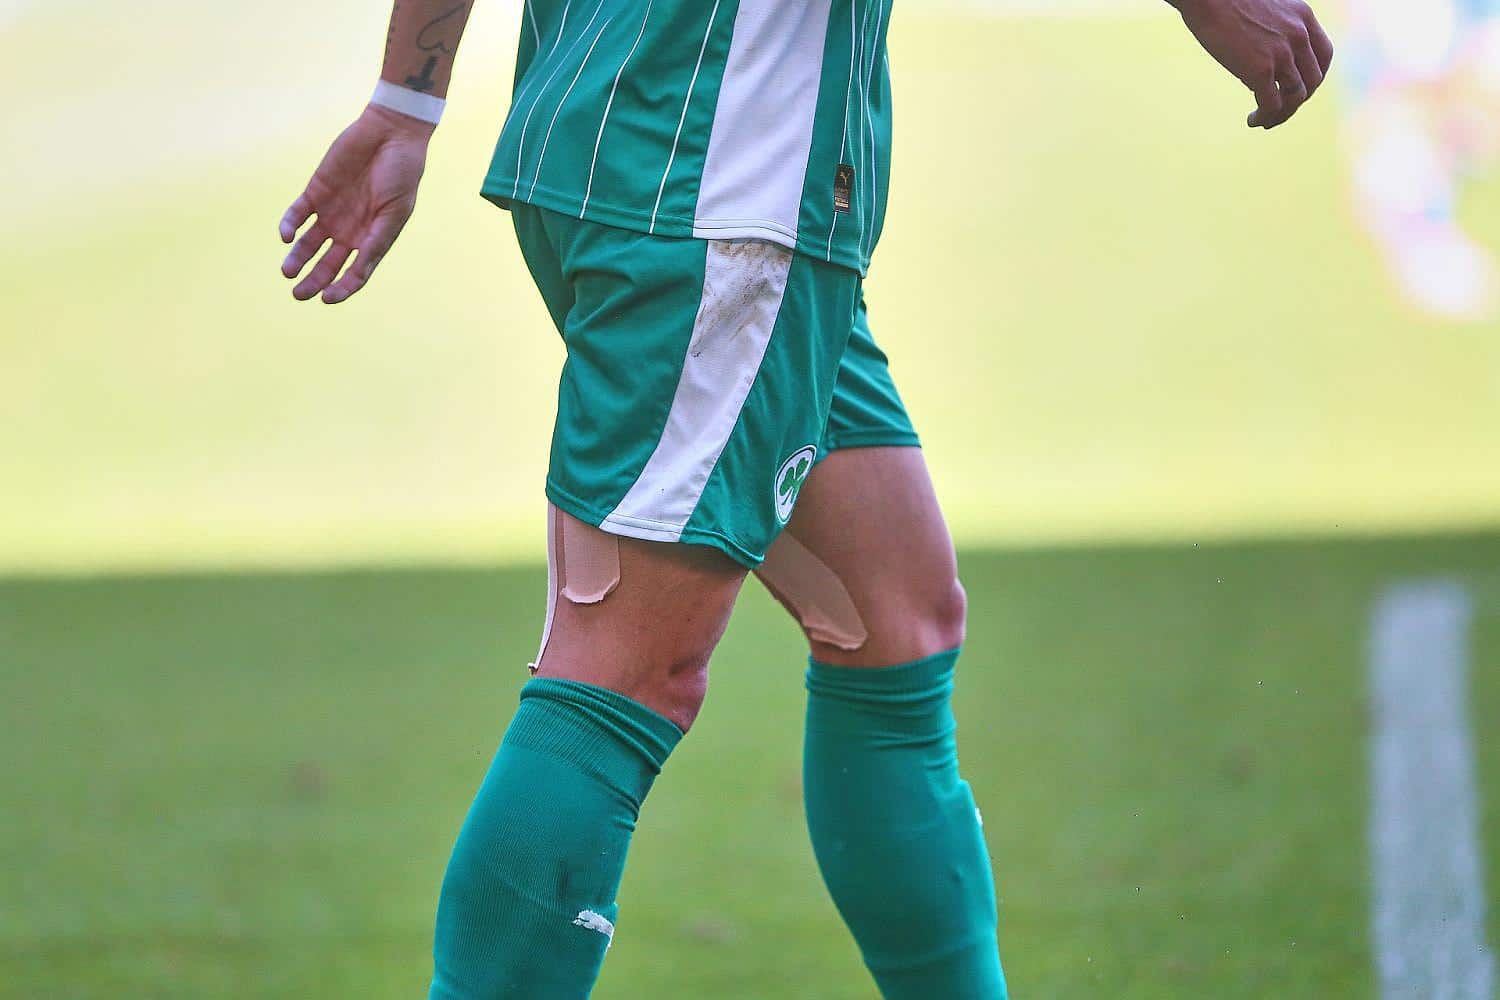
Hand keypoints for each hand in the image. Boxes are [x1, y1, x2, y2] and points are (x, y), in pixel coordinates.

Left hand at [280, 104, 432, 303]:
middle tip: (298, 294)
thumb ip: (376, 241)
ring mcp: (331, 212)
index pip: (354, 273)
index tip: (327, 299)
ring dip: (297, 258)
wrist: (390, 134)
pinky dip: (290, 225)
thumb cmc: (401, 174)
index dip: (341, 289)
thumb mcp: (394, 212)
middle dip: (313, 280)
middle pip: (326, 263)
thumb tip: (360, 272)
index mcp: (372, 239)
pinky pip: (297, 214)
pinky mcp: (316, 192)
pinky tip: (286, 236)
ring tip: (288, 271)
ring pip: (308, 243)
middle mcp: (349, 231)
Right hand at [1174, 0, 1333, 128]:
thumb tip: (1264, 59)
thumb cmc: (1226, 0)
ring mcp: (1281, 54)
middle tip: (1279, 109)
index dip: (1314, 78)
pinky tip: (1253, 120)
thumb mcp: (1265, 8)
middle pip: (1311, 81)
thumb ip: (1275, 29)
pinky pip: (1272, 105)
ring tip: (1263, 120)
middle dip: (1297, 100)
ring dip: (1281, 114)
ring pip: (1295, 97)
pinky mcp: (1260, 70)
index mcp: (1303, 17)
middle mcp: (1298, 36)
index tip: (1298, 88)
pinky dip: (1266, 117)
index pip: (1324, 56)